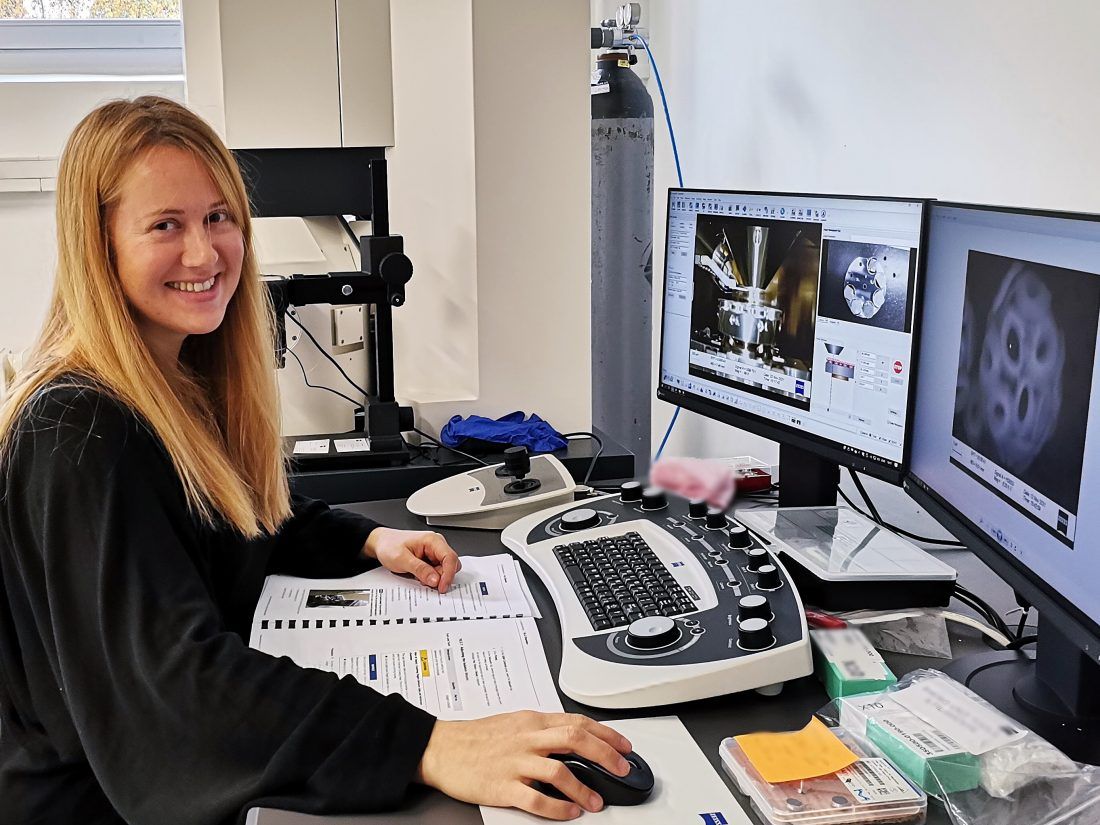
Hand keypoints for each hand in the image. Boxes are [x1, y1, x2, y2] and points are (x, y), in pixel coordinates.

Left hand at [364, 527, 460, 591]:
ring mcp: (434, 552)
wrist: (381, 543)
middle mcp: (436, 545)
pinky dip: (430, 577)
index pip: (450, 558)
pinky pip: (437, 571)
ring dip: (434, 578)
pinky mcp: (430, 559)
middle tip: (426, 582)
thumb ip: (420, 569)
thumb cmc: (389, 545)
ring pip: (444, 569)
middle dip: (441, 577)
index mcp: (432, 540)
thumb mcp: (401, 559)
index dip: (448, 574)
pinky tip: (419, 576)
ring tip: (418, 577)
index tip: (441, 587)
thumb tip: (435, 579)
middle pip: (450, 565)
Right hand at [416, 710, 632, 819]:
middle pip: (576, 740)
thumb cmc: (476, 737)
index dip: (607, 735)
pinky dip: (556, 808)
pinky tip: (568, 813)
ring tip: (595, 802)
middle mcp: (527, 739)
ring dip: (583, 789)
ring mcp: (515, 762)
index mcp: (532, 721)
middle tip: (621, 770)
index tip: (624, 747)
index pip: (578, 723)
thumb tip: (573, 737)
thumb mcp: (514, 722)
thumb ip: (543, 729)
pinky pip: (535, 799)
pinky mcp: (502, 786)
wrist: (441, 748)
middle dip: (606, 755)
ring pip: (559, 771)